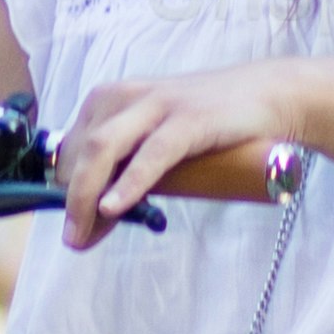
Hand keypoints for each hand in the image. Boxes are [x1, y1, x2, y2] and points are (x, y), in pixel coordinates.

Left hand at [55, 63, 315, 245]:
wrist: (269, 95)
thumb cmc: (210, 122)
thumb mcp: (159, 137)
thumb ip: (131, 164)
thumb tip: (101, 210)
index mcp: (112, 98)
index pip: (72, 147)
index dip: (63, 189)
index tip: (72, 225)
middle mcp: (127, 96)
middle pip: (81, 150)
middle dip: (70, 199)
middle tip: (73, 238)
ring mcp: (158, 106)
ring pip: (104, 149)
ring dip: (86, 196)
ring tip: (82, 233)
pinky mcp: (189, 120)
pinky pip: (151, 154)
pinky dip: (128, 183)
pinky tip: (113, 207)